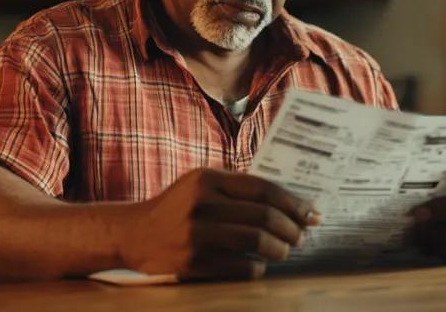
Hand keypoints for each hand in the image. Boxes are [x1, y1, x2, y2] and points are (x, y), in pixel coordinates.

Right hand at [120, 168, 320, 278]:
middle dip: (291, 228)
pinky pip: (240, 266)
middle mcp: (202, 203)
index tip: (311, 213)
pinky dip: (258, 266)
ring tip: (285, 250)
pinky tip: (261, 264)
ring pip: (256, 241)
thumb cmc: (176, 206)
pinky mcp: (192, 262)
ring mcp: (196, 234)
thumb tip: (287, 200)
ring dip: (280, 248)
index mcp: (208, 179)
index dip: (293, 202)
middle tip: (301, 235)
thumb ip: (236, 186)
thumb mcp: (200, 183)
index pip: (263, 188)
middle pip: (264, 216)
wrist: (134, 233)